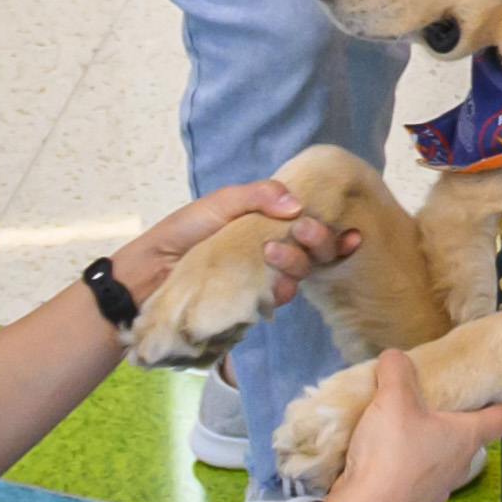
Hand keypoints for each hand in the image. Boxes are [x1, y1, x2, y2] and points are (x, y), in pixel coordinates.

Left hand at [122, 165, 354, 303]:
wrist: (148, 274)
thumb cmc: (182, 235)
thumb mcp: (219, 204)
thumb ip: (258, 196)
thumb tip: (298, 205)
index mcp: (267, 228)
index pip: (311, 232)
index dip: (335, 236)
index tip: (353, 234)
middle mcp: (271, 256)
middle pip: (313, 255)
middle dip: (319, 244)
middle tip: (304, 231)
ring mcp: (261, 282)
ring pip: (299, 277)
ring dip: (296, 265)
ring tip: (272, 253)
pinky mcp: (249, 306)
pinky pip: (276, 300)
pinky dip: (279, 290)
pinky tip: (271, 282)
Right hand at [317, 336, 501, 501]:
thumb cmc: (390, 452)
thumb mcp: (392, 400)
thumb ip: (397, 371)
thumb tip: (395, 356)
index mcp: (467, 438)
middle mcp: (461, 465)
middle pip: (471, 436)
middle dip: (459, 417)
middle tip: (443, 397)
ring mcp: (440, 489)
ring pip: (445, 457)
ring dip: (433, 440)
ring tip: (411, 423)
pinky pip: (420, 475)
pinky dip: (411, 462)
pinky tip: (390, 453)